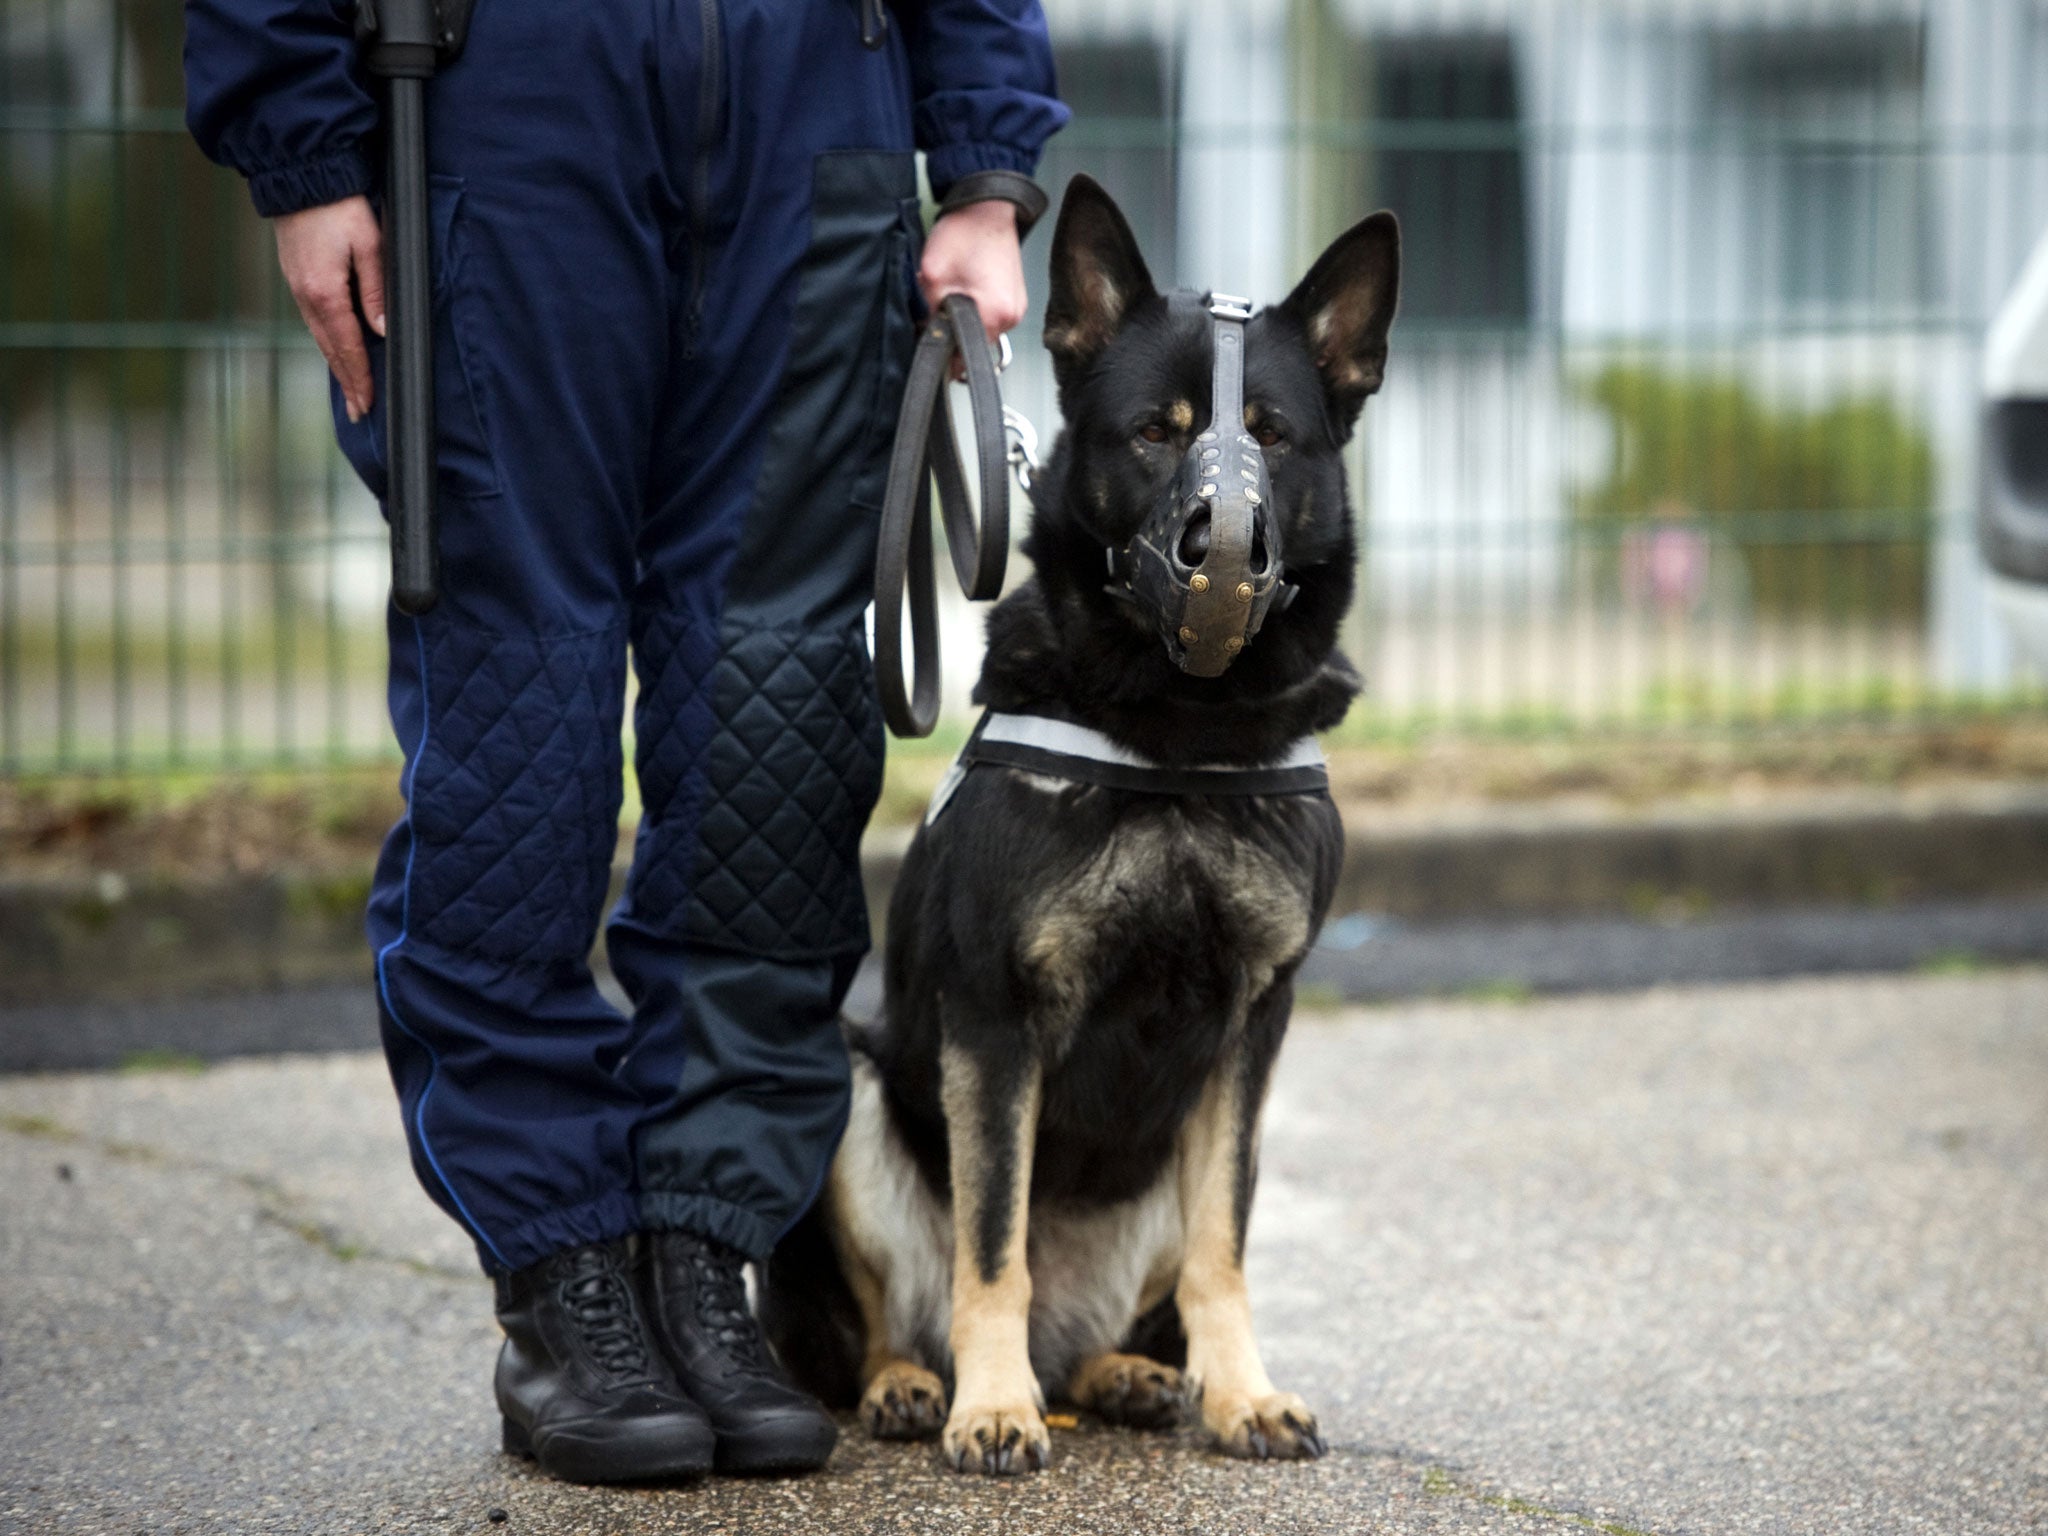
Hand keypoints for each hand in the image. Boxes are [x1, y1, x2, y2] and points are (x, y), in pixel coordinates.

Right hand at [273, 195, 384, 422]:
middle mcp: (306, 297)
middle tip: (359, 413)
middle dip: (348, 382)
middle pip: (331, 350)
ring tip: (351, 391)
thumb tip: (382, 330)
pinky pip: (315, 321)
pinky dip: (328, 342)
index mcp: (326, 293)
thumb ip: (377, 288)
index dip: (360, 378)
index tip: (369, 405)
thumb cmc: (341, 205)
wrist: (300, 174)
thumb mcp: (370, 243)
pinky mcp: (297, 277)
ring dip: (337, 365)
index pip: (348, 347)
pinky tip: (337, 351)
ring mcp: (298, 288)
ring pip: (321, 337)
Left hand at [919, 198, 1026, 353]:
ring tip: (956, 288)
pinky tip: (968, 284)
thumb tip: (931, 334)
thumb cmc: (965, 233)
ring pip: (983, 329)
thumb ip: (931, 314)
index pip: (965, 359)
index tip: (932, 341)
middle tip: (939, 304)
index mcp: (994, 315)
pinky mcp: (1016, 297)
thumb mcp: (933, 276)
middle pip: (974, 344)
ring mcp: (1017, 307)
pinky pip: (993, 314)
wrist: (986, 206)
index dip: (943, 354)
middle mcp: (1011, 316)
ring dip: (966, 317)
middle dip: (953, 330)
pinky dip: (978, 306)